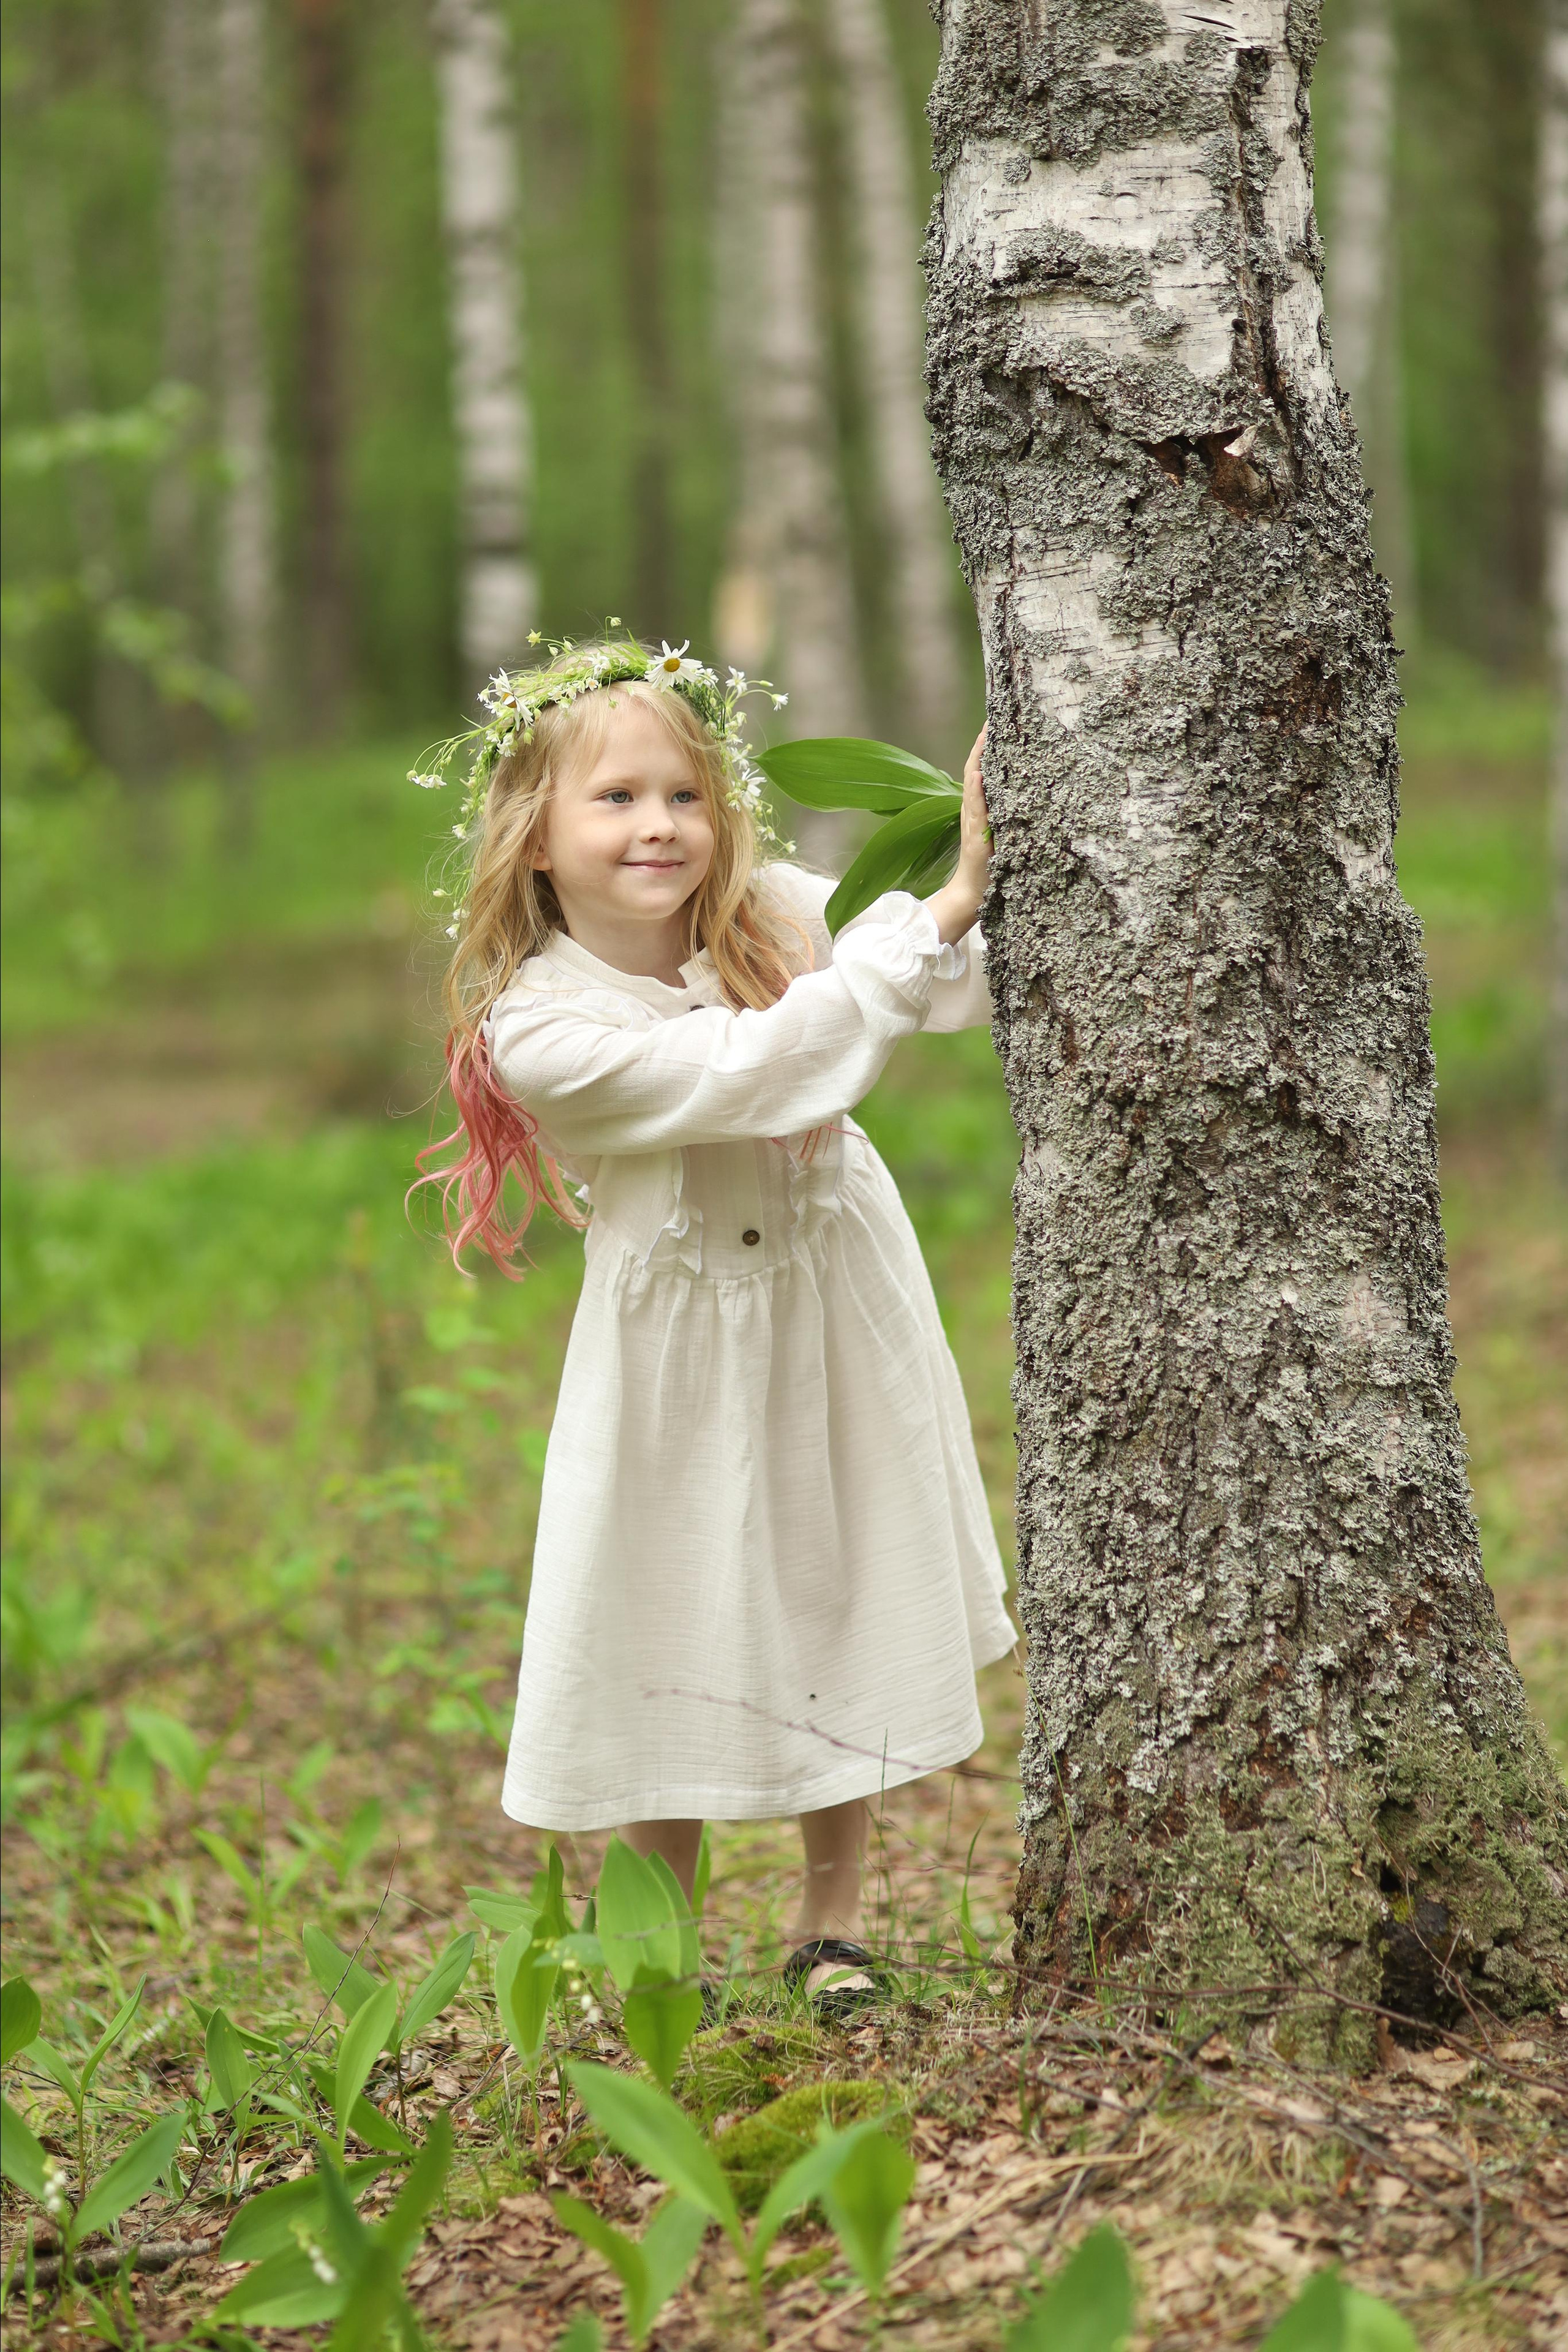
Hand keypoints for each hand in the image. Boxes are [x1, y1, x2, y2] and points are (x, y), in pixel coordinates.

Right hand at [928, 724, 990, 945]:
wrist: (972, 893)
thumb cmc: (990, 867)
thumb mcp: (1003, 834)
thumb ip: (1007, 814)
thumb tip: (1026, 793)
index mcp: (980, 807)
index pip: (982, 769)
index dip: (988, 746)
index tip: (997, 722)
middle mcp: (973, 809)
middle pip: (975, 768)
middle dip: (983, 743)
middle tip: (993, 717)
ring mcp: (972, 822)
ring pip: (973, 783)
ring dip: (979, 759)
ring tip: (985, 735)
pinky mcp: (975, 837)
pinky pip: (975, 810)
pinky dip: (976, 792)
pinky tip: (980, 775)